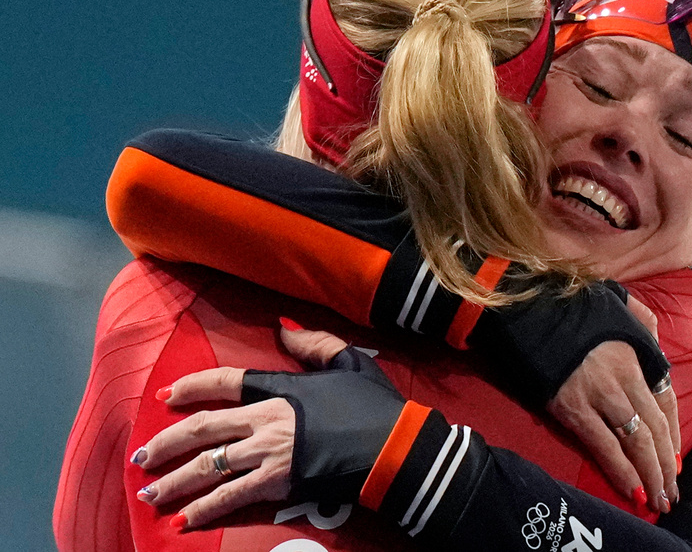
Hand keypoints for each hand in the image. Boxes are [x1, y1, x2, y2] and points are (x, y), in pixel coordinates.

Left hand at [131, 325, 403, 528]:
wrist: (393, 444)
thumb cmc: (375, 404)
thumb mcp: (350, 361)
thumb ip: (314, 344)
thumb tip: (282, 328)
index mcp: (281, 389)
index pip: (227, 382)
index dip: (193, 386)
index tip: (166, 394)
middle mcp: (266, 419)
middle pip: (204, 428)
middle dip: (167, 442)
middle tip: (142, 456)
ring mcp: (269, 453)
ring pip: (208, 465)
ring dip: (175, 480)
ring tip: (151, 492)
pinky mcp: (278, 482)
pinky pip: (231, 497)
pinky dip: (205, 509)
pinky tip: (183, 521)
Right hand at [546, 295, 680, 512]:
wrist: (526, 307)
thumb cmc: (570, 304)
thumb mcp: (619, 302)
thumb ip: (644, 322)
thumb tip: (658, 345)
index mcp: (636, 353)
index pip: (666, 401)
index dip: (674, 435)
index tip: (676, 460)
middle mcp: (624, 376)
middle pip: (656, 427)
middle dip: (666, 464)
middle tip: (671, 492)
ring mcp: (600, 394)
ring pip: (636, 440)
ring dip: (650, 474)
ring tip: (657, 499)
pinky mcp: (573, 408)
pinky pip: (604, 445)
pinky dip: (621, 471)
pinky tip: (632, 490)